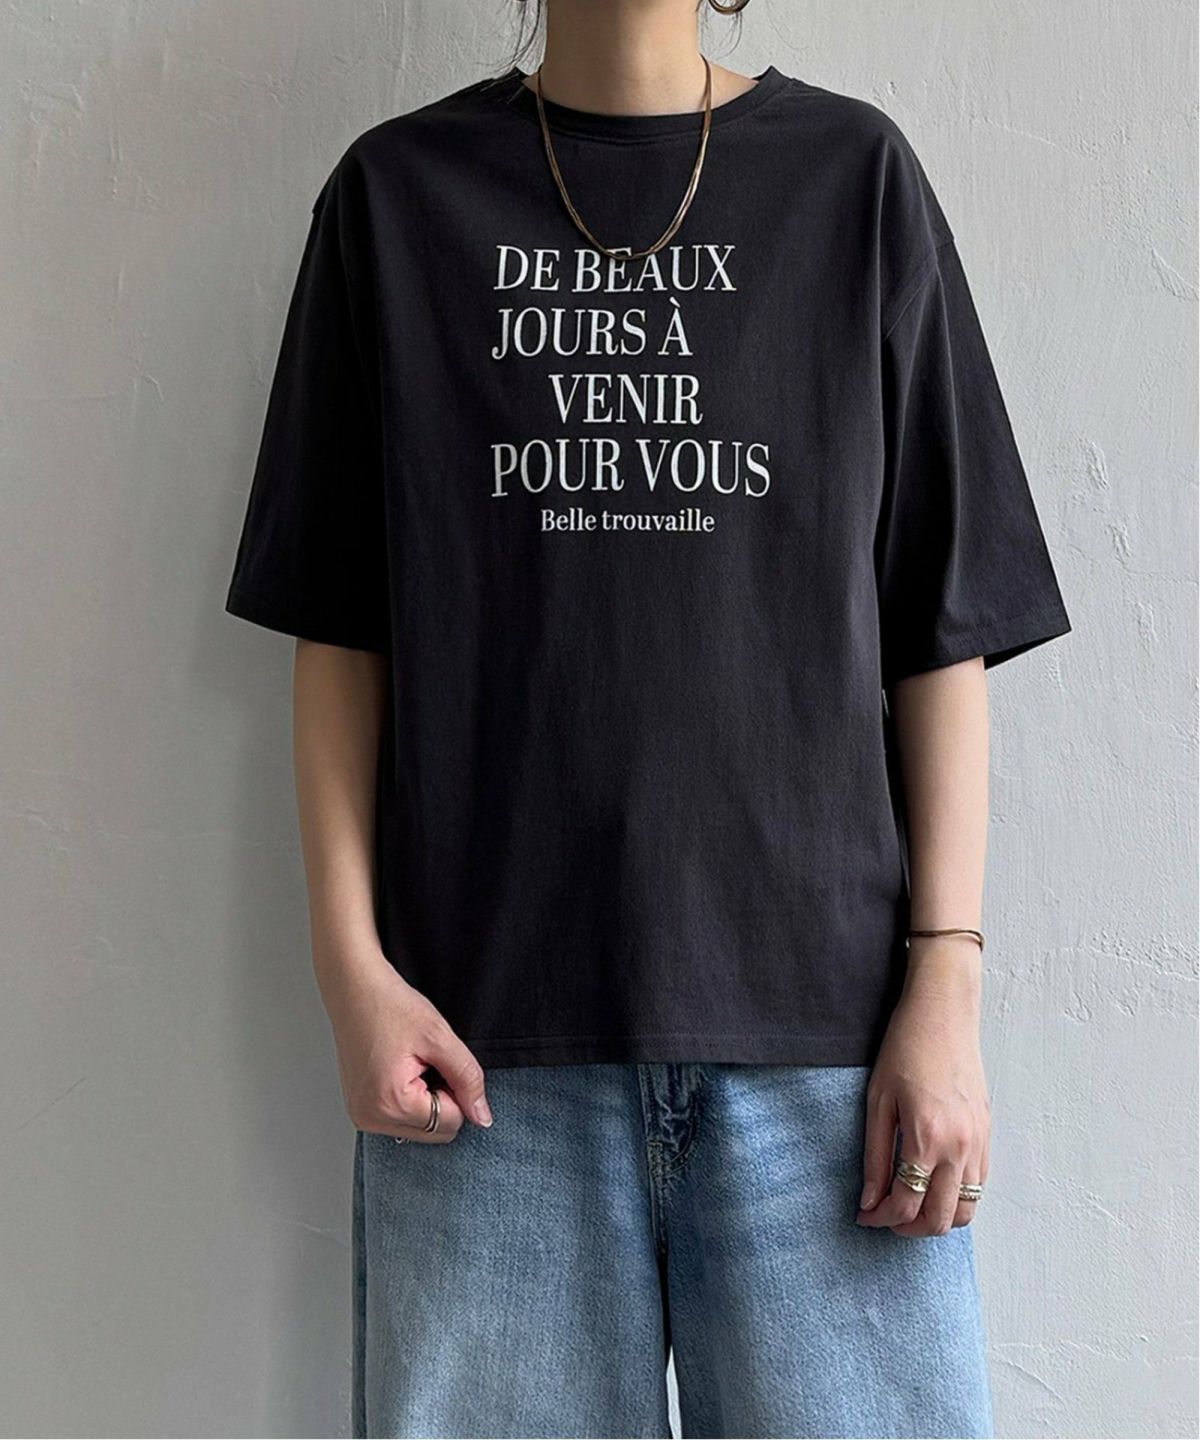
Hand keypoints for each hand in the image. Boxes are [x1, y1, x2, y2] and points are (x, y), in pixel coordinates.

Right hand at [318, 945, 492, 1143]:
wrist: (354, 990)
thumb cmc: (390, 1006)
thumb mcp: (440, 1038)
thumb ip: (468, 1079)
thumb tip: (482, 1117)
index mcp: (391, 1103)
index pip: (450, 1123)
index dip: (457, 1092)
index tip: (440, 1062)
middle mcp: (371, 1118)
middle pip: (435, 1132)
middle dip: (442, 1100)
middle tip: (426, 1063)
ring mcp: (361, 1116)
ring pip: (420, 1129)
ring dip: (425, 1101)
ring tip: (411, 1066)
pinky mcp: (359, 1110)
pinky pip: (400, 1120)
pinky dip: (410, 1101)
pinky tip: (400, 1072)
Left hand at [856, 943, 989, 1235]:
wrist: (944, 1014)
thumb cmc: (904, 1049)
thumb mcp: (877, 1101)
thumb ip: (874, 1156)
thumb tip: (868, 1201)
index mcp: (926, 1138)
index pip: (905, 1204)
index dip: (880, 1219)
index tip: (863, 1216)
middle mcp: (959, 1148)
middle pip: (938, 1219)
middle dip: (908, 1228)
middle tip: (884, 1216)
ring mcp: (978, 1143)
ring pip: (965, 1211)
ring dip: (936, 1219)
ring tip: (909, 1206)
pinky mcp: (987, 1135)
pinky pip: (979, 1187)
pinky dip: (956, 1199)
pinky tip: (932, 1185)